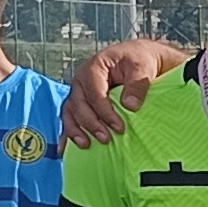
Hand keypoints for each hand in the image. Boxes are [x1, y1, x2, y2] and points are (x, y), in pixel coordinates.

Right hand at [60, 38, 186, 145]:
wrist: (140, 58)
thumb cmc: (140, 60)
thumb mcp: (143, 66)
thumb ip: (137, 84)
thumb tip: (130, 105)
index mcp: (94, 68)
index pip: (94, 92)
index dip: (104, 111)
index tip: (119, 127)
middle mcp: (82, 80)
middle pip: (79, 104)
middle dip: (91, 123)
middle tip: (106, 138)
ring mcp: (79, 92)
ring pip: (70, 112)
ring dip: (76, 130)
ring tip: (87, 145)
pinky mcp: (81, 103)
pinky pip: (70, 118)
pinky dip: (68, 132)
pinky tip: (65, 148)